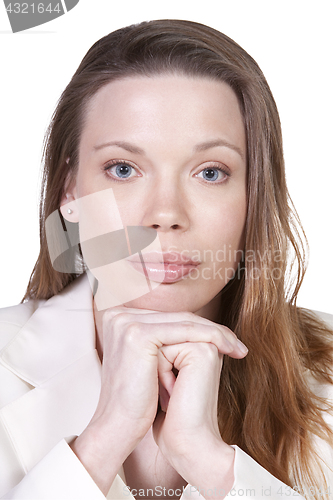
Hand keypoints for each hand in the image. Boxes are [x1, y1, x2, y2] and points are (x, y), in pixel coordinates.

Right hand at [71, 307, 246, 494]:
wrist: (118, 428)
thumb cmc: (137, 400)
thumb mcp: (150, 362)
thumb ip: (164, 340)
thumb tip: (195, 329)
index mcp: (118, 318)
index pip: (169, 317)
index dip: (199, 328)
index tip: (226, 341)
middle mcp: (118, 315)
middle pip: (177, 317)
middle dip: (212, 331)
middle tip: (237, 345)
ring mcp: (126, 322)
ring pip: (184, 322)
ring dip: (216, 334)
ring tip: (237, 348)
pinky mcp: (138, 334)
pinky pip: (184, 330)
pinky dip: (210, 336)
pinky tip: (227, 347)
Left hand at [153, 337, 244, 495]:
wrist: (187, 445)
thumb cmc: (171, 419)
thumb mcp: (161, 379)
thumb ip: (160, 355)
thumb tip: (139, 339)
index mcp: (199, 348)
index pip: (159, 340)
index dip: (154, 366)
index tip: (171, 394)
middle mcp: (206, 343)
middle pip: (158, 337)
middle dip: (156, 366)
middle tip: (173, 395)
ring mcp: (206, 345)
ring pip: (159, 340)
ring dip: (157, 370)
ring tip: (173, 395)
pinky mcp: (202, 352)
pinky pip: (163, 348)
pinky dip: (160, 372)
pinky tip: (174, 393)